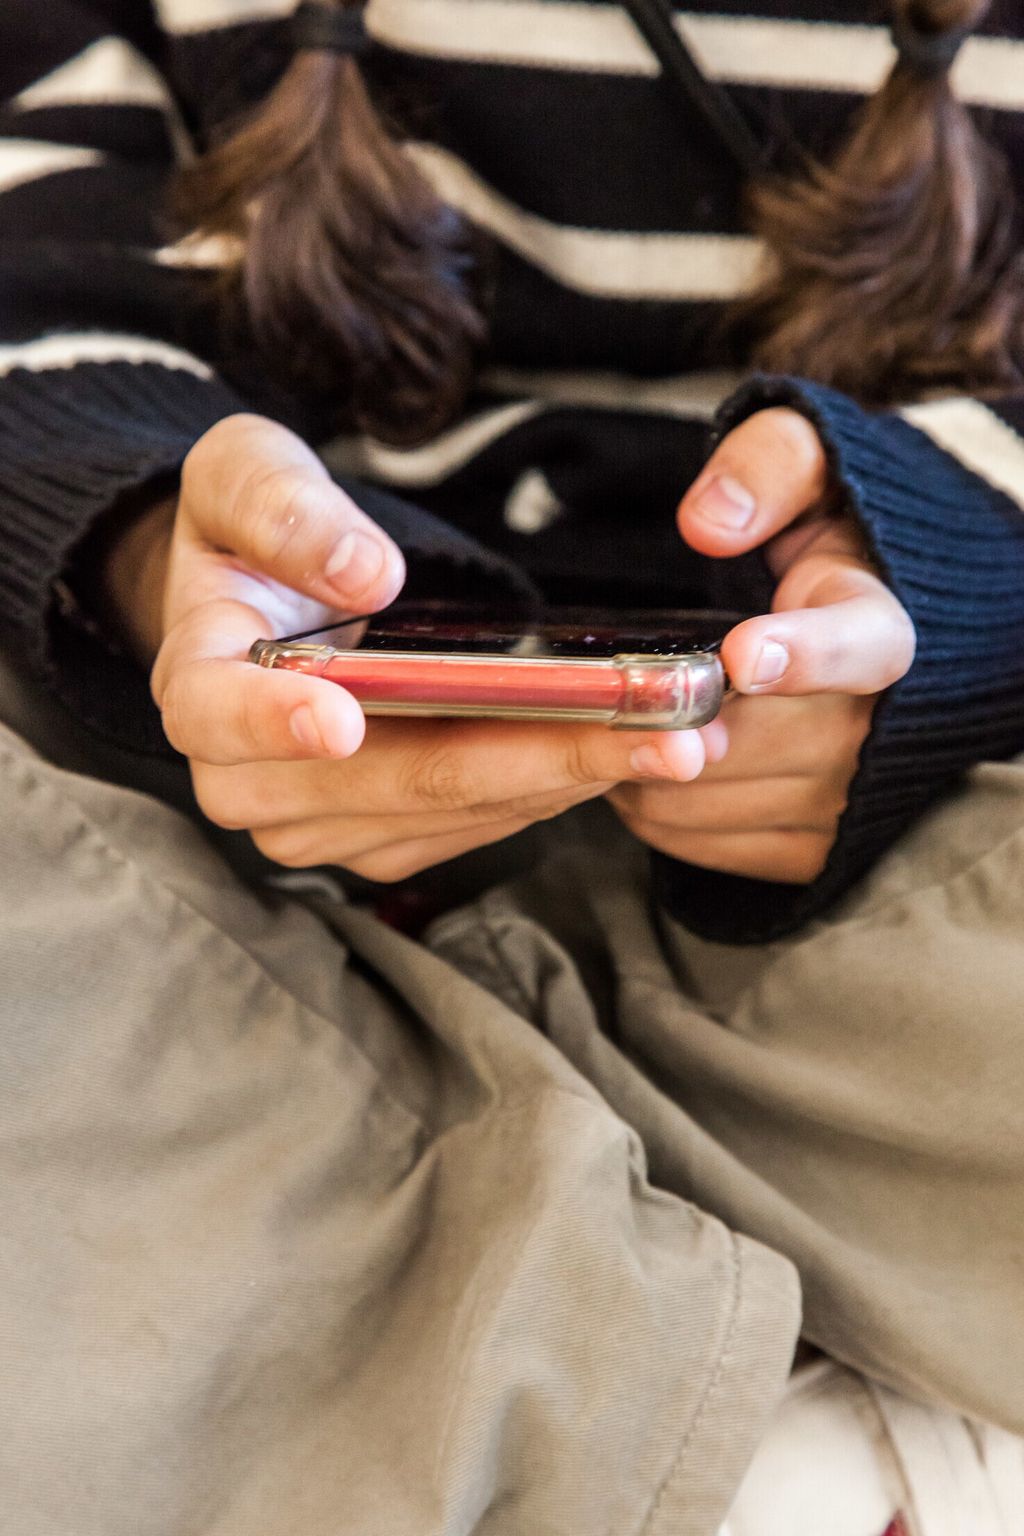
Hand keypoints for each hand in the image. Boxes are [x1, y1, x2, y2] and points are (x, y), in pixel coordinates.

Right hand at [109, 413, 718, 880]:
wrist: (264, 600)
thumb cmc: (254, 532)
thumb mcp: (246, 474)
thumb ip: (286, 511)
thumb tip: (364, 575)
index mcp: (199, 683)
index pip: (222, 715)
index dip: (279, 723)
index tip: (342, 718)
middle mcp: (246, 777)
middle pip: (388, 782)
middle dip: (526, 759)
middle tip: (651, 736)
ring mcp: (315, 822)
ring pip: (445, 815)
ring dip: (561, 782)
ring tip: (668, 744)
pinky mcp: (377, 838)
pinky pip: (469, 829)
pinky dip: (546, 793)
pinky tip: (619, 757)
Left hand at [609, 407, 915, 883]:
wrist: (832, 621)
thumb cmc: (810, 537)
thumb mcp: (802, 464)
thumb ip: (767, 470)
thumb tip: (713, 521)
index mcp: (879, 624)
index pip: (861, 648)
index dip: (801, 655)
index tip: (741, 654)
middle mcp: (878, 723)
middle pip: (776, 743)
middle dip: (689, 725)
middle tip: (623, 697)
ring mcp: (845, 794)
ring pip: (725, 801)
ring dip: (655, 771)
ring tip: (624, 725)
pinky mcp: (806, 846)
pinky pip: (711, 846)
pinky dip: (658, 814)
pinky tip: (639, 767)